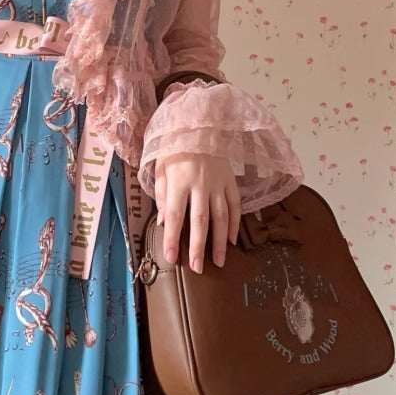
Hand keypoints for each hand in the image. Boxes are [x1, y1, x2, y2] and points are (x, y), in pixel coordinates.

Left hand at [156, 153, 240, 272]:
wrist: (200, 126)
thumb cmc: (174, 150)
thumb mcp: (160, 169)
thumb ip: (162, 196)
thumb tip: (165, 222)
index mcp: (179, 182)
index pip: (175, 216)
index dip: (173, 238)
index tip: (172, 258)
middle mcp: (201, 185)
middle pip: (200, 221)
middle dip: (199, 247)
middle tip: (198, 268)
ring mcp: (219, 184)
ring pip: (221, 217)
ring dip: (220, 242)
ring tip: (219, 261)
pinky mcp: (231, 182)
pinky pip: (235, 206)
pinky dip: (235, 224)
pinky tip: (232, 241)